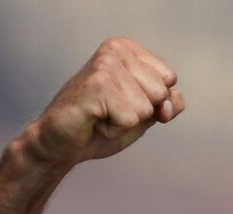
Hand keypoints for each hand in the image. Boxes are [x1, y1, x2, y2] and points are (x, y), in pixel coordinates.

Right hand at [25, 37, 183, 168]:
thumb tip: (171, 101)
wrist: (60, 144)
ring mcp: (106, 65)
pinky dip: (114, 130)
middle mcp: (116, 50)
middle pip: (160, 93)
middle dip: (139, 114)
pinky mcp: (98, 85)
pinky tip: (94, 121)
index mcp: (128, 50)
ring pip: (145, 108)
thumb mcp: (143, 116)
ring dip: (124, 123)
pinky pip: (130, 119)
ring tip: (100, 117)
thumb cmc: (99, 127)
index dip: (152, 104)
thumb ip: (167, 105)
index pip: (169, 81)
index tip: (123, 105)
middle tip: (109, 112)